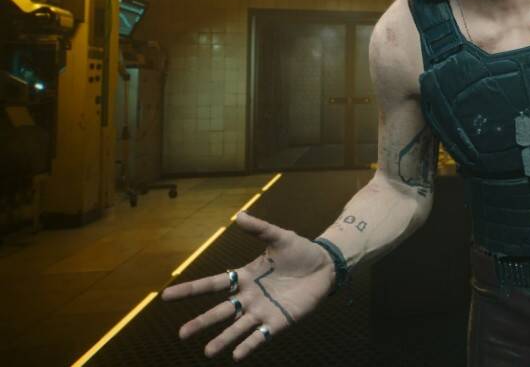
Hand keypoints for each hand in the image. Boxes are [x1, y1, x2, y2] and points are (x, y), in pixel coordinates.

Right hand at [161, 212, 334, 360]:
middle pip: (221, 311)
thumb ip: (259, 229)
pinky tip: (236, 355)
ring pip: (238, 327)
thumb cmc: (300, 251)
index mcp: (245, 276)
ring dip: (223, 338)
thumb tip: (238, 215)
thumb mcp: (279, 237)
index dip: (190, 290)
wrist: (325, 265)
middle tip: (182, 334)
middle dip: (202, 322)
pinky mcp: (279, 321)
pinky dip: (249, 345)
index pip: (213, 284)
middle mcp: (249, 297)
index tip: (166, 296)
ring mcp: (263, 310)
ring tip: (207, 351)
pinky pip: (261, 336)